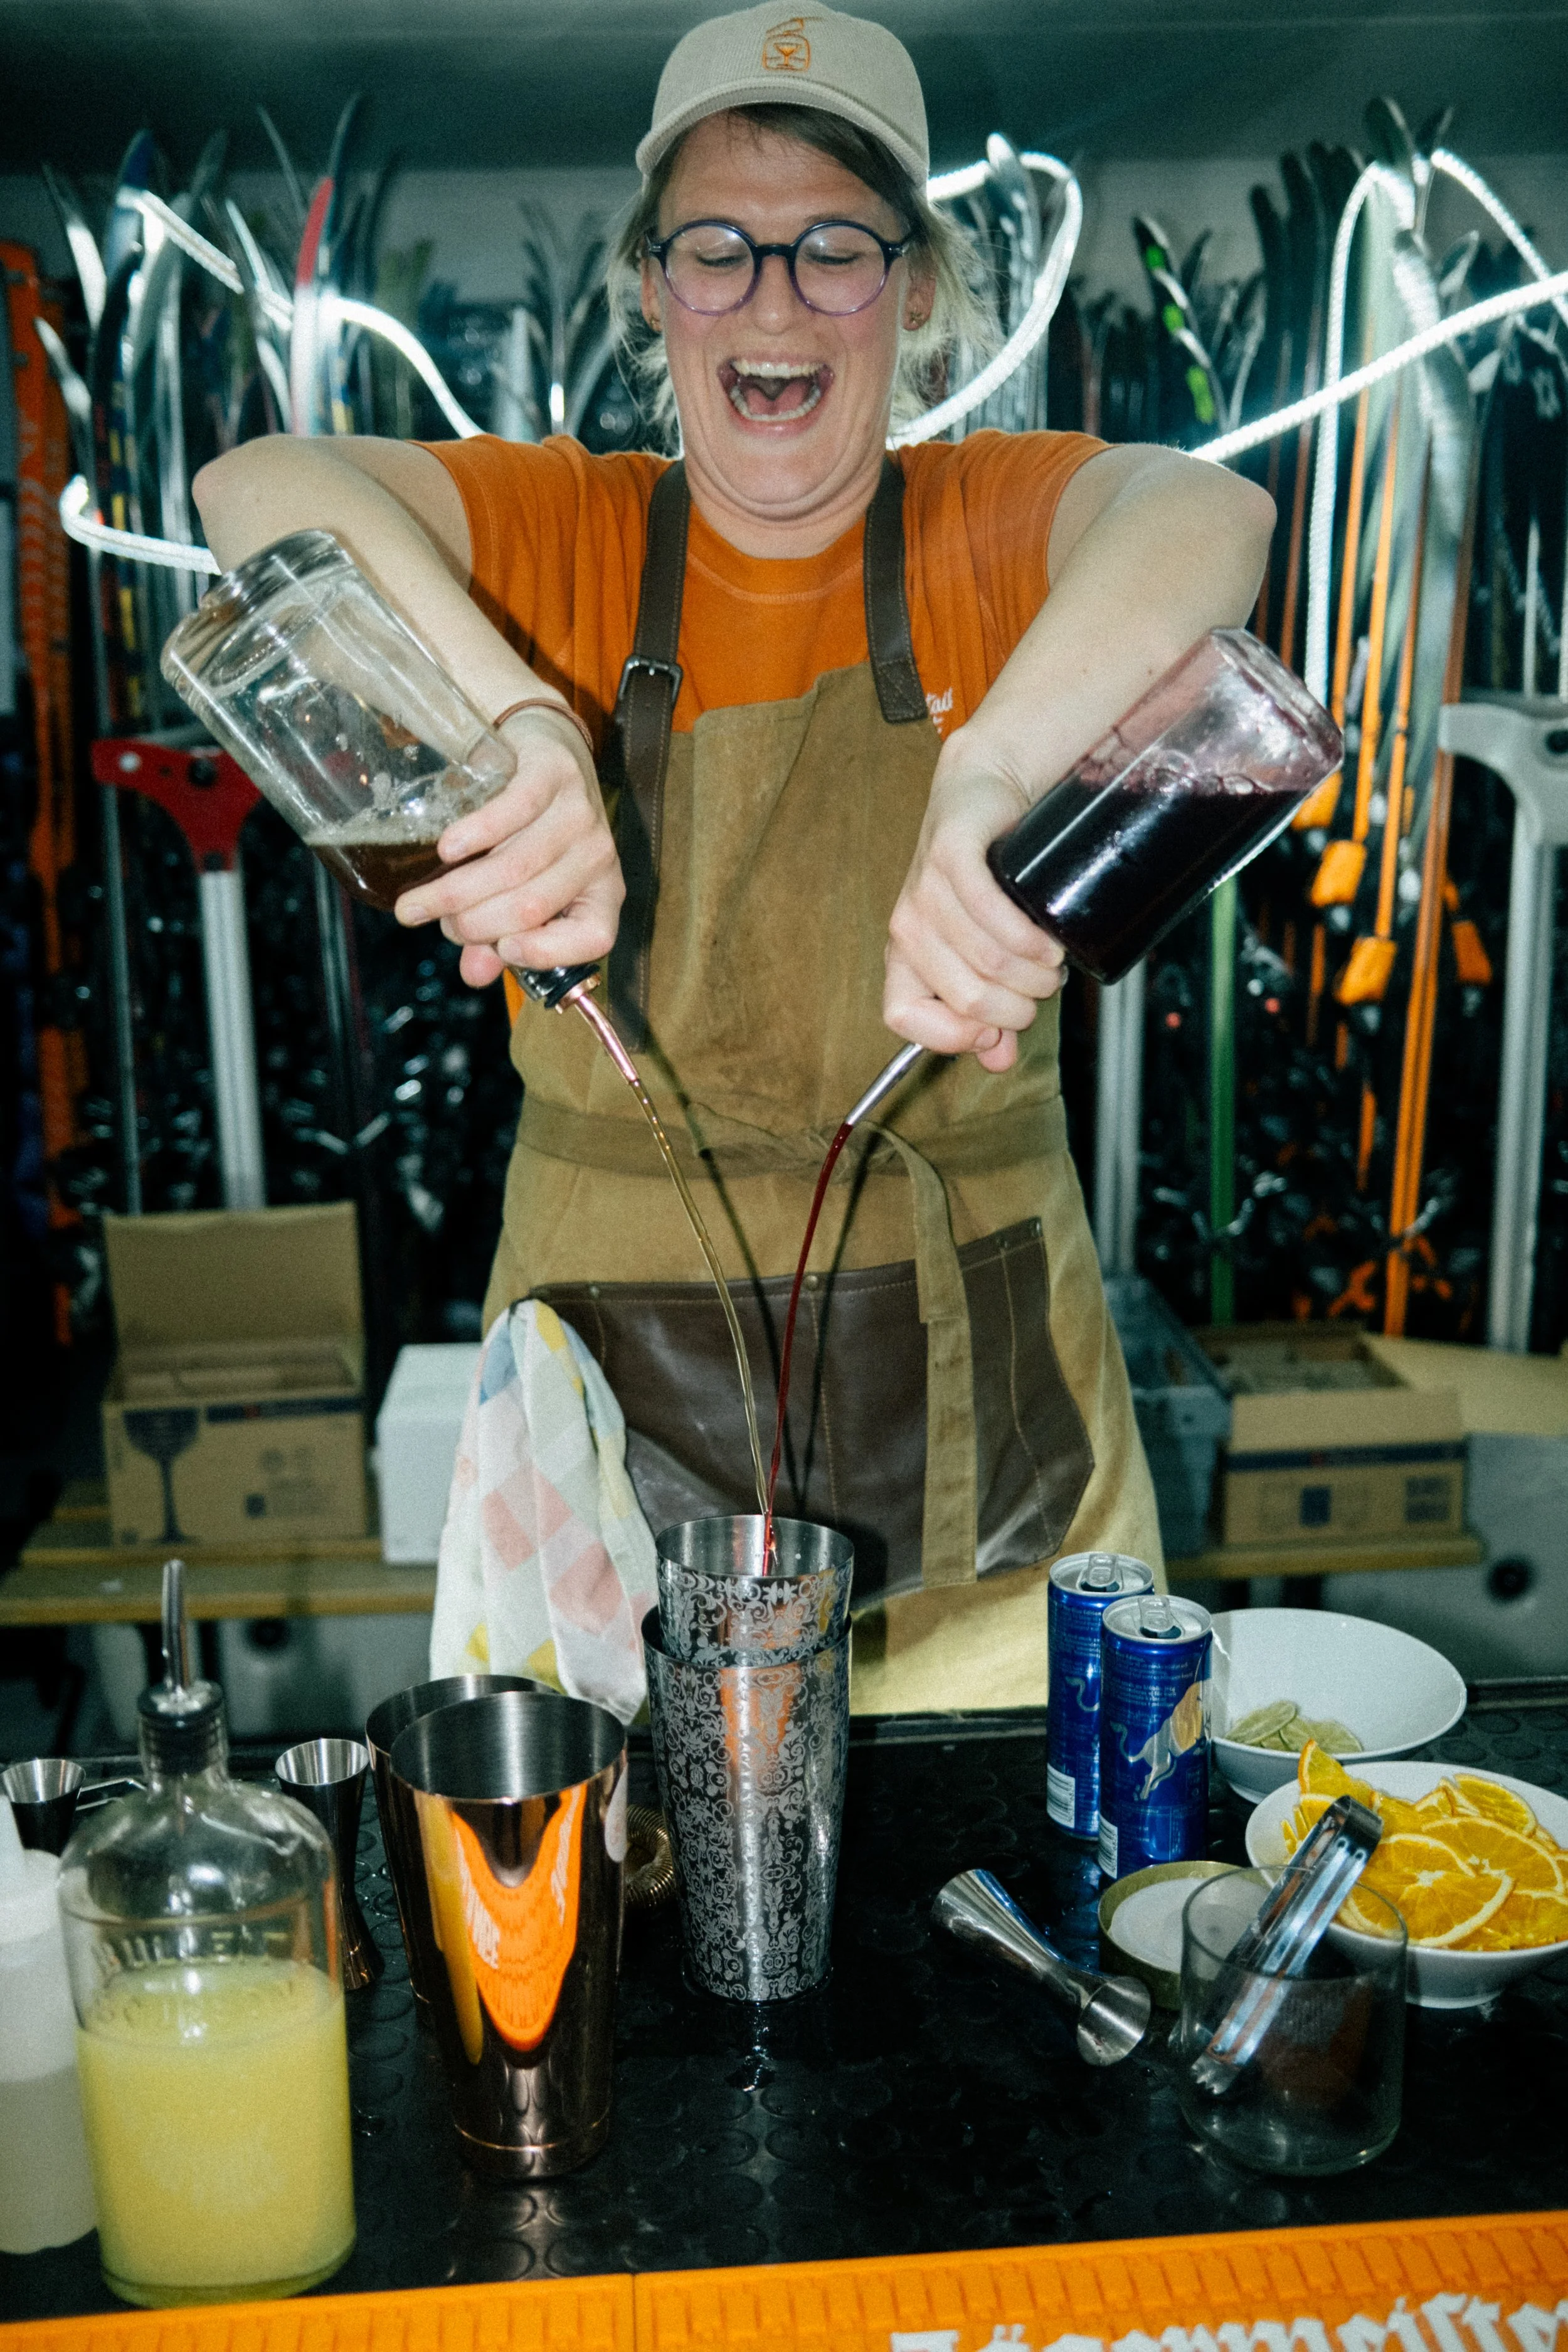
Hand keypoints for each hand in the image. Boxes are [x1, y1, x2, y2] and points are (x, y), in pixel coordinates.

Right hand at [394, 708, 623, 987]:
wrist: (548, 752)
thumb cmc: (535, 834)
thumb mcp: (525, 889)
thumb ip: (500, 938)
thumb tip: (473, 975)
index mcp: (602, 894)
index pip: (593, 938)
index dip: (546, 953)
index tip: (501, 949)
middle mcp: (598, 857)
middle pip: (532, 906)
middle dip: (472, 923)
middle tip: (431, 920)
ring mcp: (579, 813)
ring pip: (514, 867)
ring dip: (456, 891)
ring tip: (418, 901)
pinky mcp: (554, 774)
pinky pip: (513, 811)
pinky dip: (474, 835)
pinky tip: (446, 849)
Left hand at [884, 742, 1065, 1073]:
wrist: (985, 797)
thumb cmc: (987, 882)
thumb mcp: (983, 952)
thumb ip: (988, 1011)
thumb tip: (999, 1062)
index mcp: (905, 958)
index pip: (903, 1017)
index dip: (955, 1036)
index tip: (997, 1032)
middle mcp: (907, 927)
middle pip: (965, 996)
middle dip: (1019, 1006)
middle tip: (1043, 990)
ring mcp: (925, 888)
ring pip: (985, 959)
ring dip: (1035, 973)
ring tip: (1053, 962)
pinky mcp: (950, 853)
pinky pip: (986, 910)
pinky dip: (1026, 936)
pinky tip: (1047, 941)